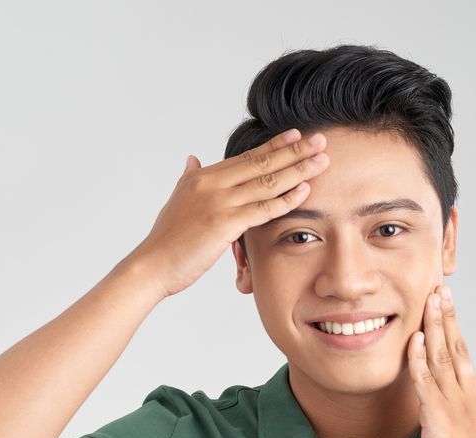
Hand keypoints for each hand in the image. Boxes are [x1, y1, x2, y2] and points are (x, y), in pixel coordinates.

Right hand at [129, 128, 330, 297]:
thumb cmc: (167, 239)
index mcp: (204, 177)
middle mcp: (212, 183)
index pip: (247, 157)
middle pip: (261, 163)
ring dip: (298, 170)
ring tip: (322, 161)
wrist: (152, 265)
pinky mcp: (224, 223)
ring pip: (267, 182)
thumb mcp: (178, 199)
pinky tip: (305, 191)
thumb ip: (189, 177)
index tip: (296, 134)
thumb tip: (192, 158)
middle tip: (320, 141)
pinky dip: (287, 199)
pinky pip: (263, 209)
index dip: (274, 145)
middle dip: (294, 151)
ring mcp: (219, 202)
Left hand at [408, 284, 475, 437]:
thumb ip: (459, 410)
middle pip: (456, 346)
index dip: (454, 327)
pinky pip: (425, 381)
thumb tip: (450, 398)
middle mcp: (468, 394)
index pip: (464, 353)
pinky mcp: (437, 415)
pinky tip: (415, 339)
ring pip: (442, 356)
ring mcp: (454, 403)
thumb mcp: (469, 432)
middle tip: (441, 289)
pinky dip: (419, 358)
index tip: (448, 304)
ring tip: (430, 301)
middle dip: (447, 316)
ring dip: (434, 327)